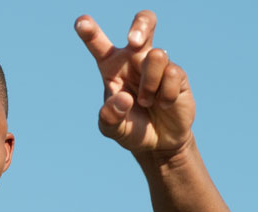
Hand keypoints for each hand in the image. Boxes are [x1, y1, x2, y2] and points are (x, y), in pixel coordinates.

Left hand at [75, 11, 194, 156]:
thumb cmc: (130, 129)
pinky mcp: (177, 74)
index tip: (80, 22)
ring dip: (149, 84)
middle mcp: (135, 60)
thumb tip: (124, 98)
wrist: (158, 143)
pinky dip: (165, 95)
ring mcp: (157, 65)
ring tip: (147, 102)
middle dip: (141, 25)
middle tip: (134, 42)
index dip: (90, 32)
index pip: (99, 45)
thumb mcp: (112, 129)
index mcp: (112, 67)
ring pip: (156, 55)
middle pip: (144, 22)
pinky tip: (164, 105)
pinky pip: (172, 74)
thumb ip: (110, 117)